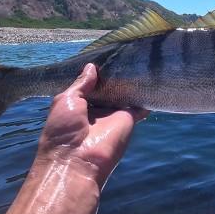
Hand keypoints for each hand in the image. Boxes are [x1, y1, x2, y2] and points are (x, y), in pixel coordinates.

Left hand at [36, 63, 148, 186]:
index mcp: (79, 105)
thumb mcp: (66, 100)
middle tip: (123, 53)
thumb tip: (91, 67)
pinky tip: (150, 80)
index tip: (106, 55)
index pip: (91, 85)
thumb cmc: (64, 129)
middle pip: (109, 88)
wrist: (77, 160)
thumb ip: (81, 84)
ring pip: (124, 95)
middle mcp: (97, 109)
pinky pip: (139, 106)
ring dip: (130, 83)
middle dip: (114, 75)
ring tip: (137, 60)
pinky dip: (145, 96)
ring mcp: (113, 114)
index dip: (97, 73)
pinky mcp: (128, 119)